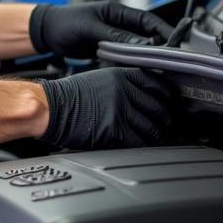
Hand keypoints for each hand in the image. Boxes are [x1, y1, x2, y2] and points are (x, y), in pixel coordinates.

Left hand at [29, 1, 172, 58]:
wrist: (46, 32)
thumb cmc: (65, 23)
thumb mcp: (90, 29)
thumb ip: (115, 36)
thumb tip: (141, 46)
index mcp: (117, 12)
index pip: (148, 20)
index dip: (164, 31)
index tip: (177, 43)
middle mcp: (119, 23)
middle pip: (146, 36)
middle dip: (158, 48)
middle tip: (169, 62)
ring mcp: (114, 37)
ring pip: (137, 49)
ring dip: (145, 58)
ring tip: (156, 70)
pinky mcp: (107, 49)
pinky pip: (125, 58)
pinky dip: (130, 65)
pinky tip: (136, 73)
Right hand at [37, 68, 172, 149]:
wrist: (51, 107)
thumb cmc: (69, 95)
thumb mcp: (98, 79)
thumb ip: (121, 84)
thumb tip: (141, 97)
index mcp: (121, 75)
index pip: (157, 83)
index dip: (169, 95)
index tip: (172, 102)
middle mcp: (124, 90)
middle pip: (159, 107)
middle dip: (166, 119)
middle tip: (167, 126)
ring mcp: (120, 109)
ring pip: (152, 127)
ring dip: (157, 136)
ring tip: (157, 139)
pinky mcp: (115, 128)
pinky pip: (139, 141)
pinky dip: (144, 146)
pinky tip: (143, 147)